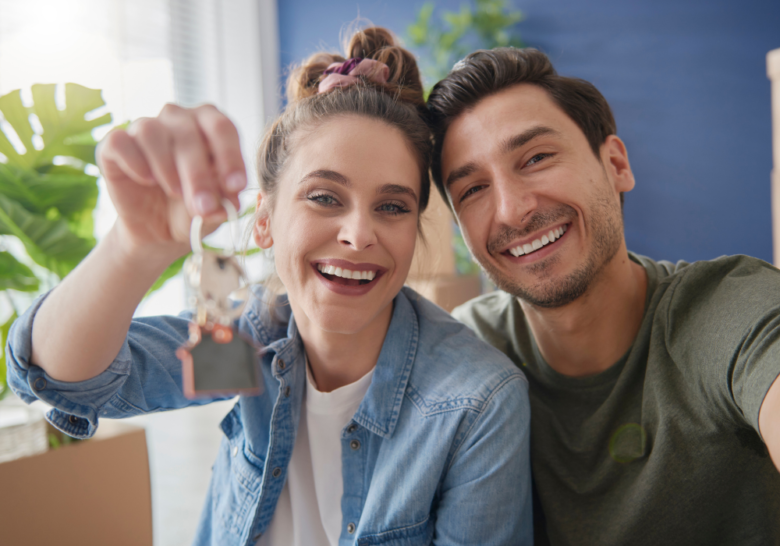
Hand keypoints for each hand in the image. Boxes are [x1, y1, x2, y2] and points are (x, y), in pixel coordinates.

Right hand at [96, 104, 246, 258]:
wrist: (159, 229)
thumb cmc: (193, 209)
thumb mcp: (213, 210)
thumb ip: (223, 203)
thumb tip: (229, 204)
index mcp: (208, 125)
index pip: (222, 127)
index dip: (230, 156)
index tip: (235, 187)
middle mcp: (177, 118)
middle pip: (188, 134)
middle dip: (198, 174)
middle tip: (204, 206)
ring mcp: (144, 128)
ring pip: (152, 132)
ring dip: (167, 167)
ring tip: (175, 193)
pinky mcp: (114, 145)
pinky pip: (120, 142)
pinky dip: (133, 161)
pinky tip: (146, 179)